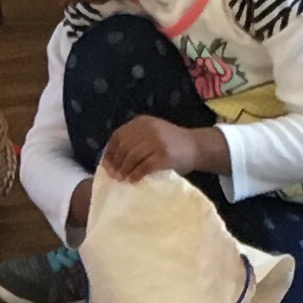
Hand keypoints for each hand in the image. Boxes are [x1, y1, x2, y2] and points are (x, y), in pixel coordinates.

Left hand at [98, 116, 224, 183]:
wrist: (196, 147)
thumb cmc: (171, 144)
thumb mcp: (151, 134)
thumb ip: (135, 140)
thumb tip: (111, 159)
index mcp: (142, 122)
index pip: (118, 136)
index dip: (110, 152)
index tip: (106, 165)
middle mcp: (148, 129)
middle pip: (124, 148)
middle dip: (116, 163)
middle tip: (113, 175)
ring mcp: (157, 141)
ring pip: (132, 157)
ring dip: (125, 170)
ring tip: (122, 179)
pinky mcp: (165, 155)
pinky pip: (145, 167)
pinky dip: (137, 175)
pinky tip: (134, 180)